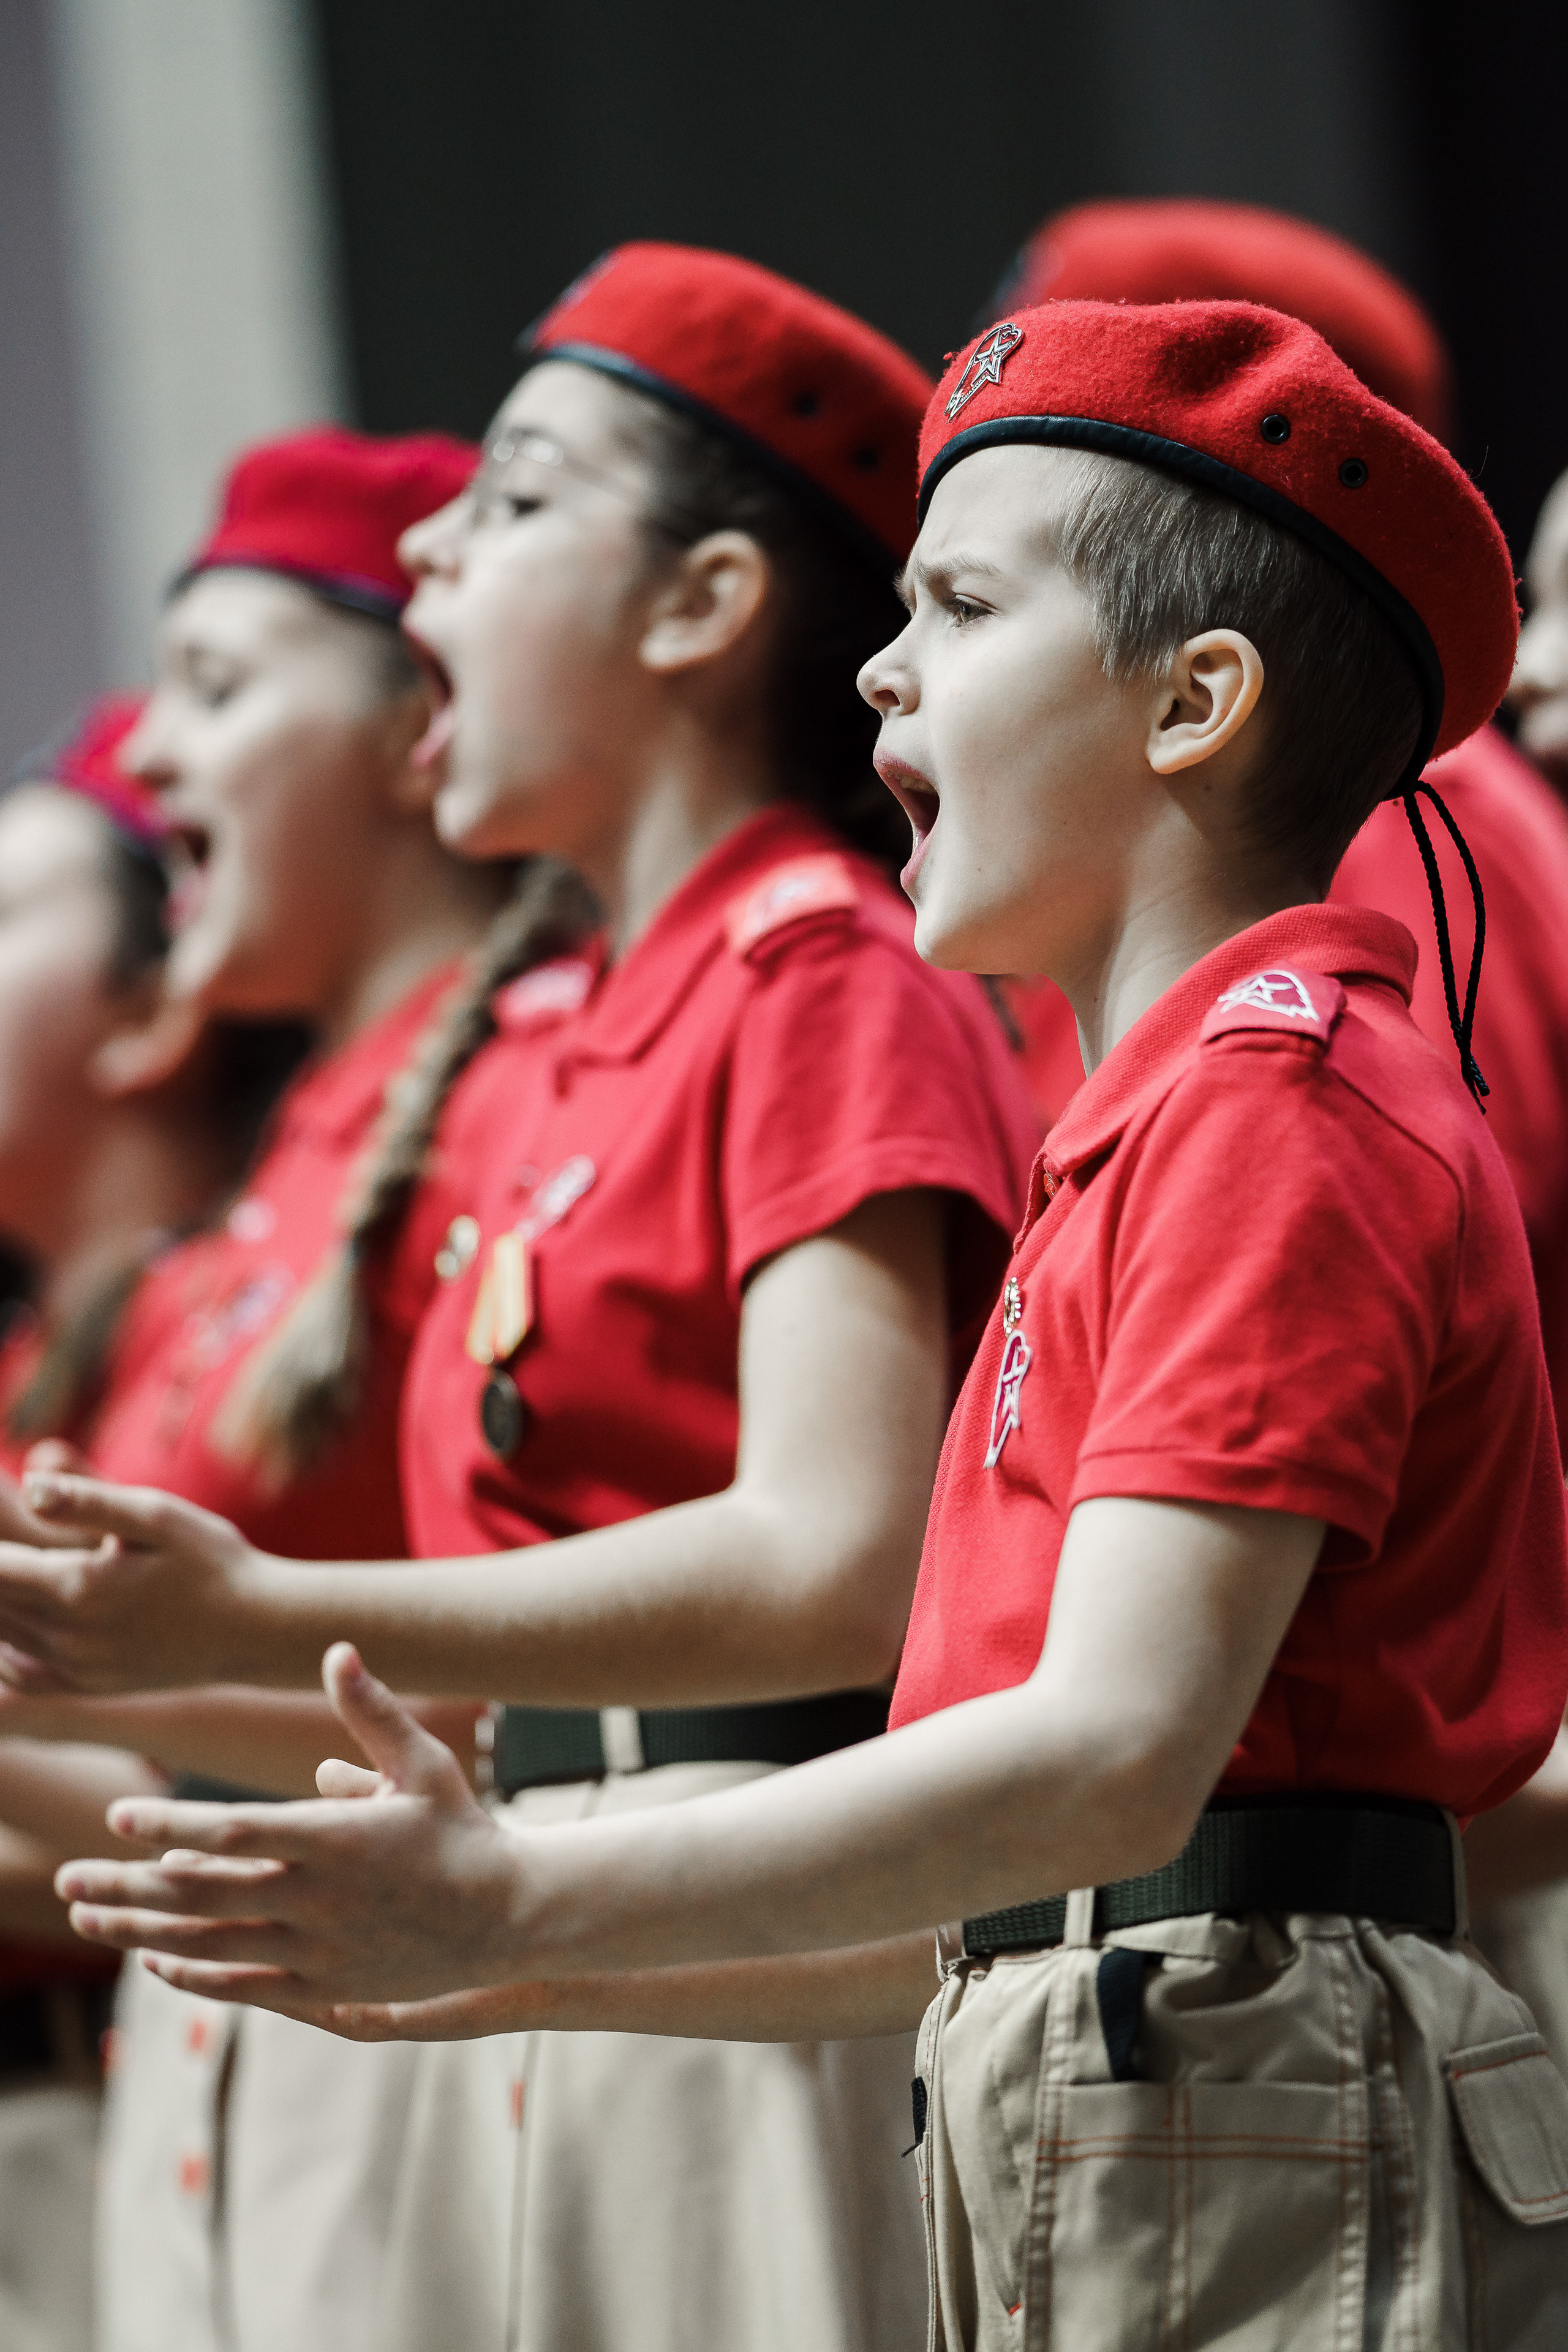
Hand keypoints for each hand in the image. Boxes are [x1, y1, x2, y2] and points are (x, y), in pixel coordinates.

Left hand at [0, 1477, 263, 1692]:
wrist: (258, 1629)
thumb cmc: (212, 1561)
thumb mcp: (157, 1516)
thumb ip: (87, 1501)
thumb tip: (28, 1485)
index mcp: (77, 1586)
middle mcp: (68, 1636)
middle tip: (2, 1546)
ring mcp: (78, 1668)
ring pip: (2, 1637)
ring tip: (8, 1575)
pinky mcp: (91, 1686)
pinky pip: (22, 1675)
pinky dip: (2, 1650)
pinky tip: (6, 1631)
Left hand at [55, 1645, 531, 2004]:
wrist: (509, 1919)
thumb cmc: (464, 1830)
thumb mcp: (425, 1762)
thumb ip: (372, 1711)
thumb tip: (337, 1650)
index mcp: (336, 1838)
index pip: (232, 1830)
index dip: (170, 1823)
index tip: (119, 1814)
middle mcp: (317, 1899)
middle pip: (201, 1893)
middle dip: (126, 1885)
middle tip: (68, 1877)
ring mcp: (317, 1949)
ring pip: (209, 1943)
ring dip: (140, 1931)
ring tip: (87, 1918)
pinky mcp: (325, 1986)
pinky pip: (242, 1984)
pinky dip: (191, 1972)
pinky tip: (152, 1959)